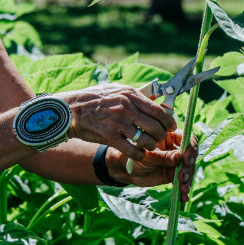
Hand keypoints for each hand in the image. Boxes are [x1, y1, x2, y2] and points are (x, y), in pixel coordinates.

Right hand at [61, 84, 177, 161]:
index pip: (158, 110)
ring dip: (151, 146)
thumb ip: (135, 95)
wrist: (71, 109)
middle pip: (155, 126)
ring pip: (146, 140)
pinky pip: (132, 150)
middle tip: (161, 139)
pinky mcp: (110, 137)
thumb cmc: (94, 99)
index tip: (171, 127)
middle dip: (162, 135)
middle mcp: (126, 108)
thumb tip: (154, 100)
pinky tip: (139, 154)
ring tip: (150, 146)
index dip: (168, 121)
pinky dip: (139, 154)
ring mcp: (118, 123)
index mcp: (130, 94)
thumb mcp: (116, 90)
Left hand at [106, 130, 198, 201]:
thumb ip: (163, 157)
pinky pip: (183, 182)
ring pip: (189, 170)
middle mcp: (176, 148)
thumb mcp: (148, 156)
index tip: (186, 161)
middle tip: (181, 177)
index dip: (191, 149)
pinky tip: (183, 197)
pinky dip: (184, 190)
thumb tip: (179, 156)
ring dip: (188, 180)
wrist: (127, 171)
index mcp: (170, 137)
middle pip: (191, 156)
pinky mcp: (174, 175)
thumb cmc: (134, 157)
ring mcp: (176, 162)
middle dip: (189, 168)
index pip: (188, 139)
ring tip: (182, 188)